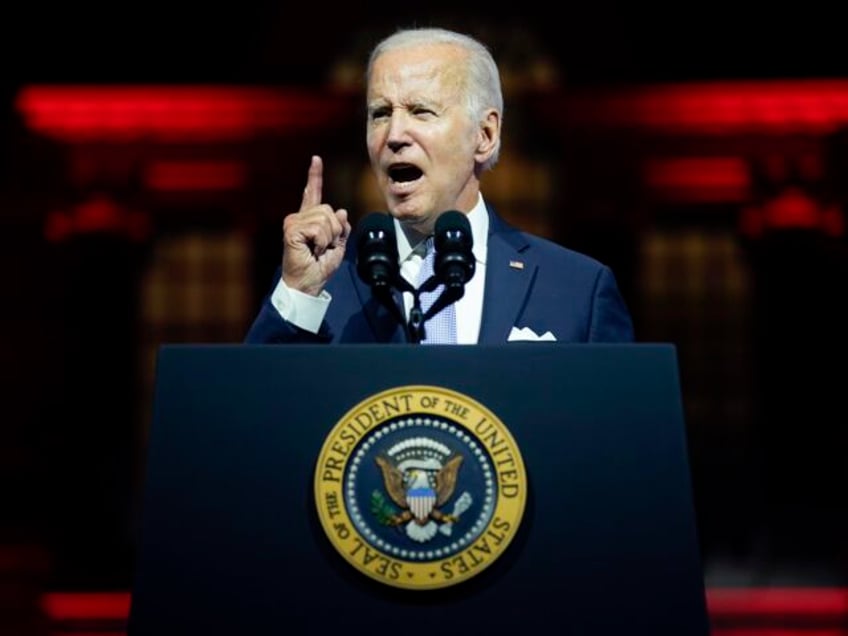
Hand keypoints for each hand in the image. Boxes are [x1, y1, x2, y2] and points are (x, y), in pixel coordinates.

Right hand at [281, 156, 350, 295]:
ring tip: (318, 249)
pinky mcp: (292, 230)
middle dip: (335, 231)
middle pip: (328, 210)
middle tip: (324, 247)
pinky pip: (319, 228)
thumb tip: (341, 212)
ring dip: (329, 238)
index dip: (314, 176)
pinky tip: (314, 250)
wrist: (308, 284)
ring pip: (325, 218)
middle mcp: (299, 217)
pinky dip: (323, 241)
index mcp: (309, 219)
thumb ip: (341, 228)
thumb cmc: (320, 267)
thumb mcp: (339, 245)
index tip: (316, 159)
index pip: (313, 193)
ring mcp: (293, 222)